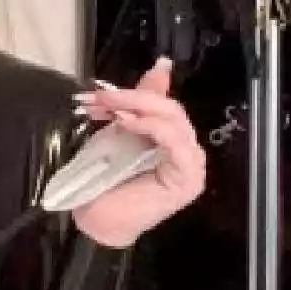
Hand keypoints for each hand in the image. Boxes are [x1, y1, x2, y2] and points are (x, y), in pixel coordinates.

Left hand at [68, 58, 205, 248]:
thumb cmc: (106, 182)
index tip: (98, 92)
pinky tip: (127, 122)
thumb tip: (162, 66)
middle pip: (169, 108)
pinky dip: (150, 126)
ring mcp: (192, 164)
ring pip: (172, 119)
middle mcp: (188, 150)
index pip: (164, 103)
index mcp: (174, 139)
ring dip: (136, 107)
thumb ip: (139, 103)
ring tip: (109, 107)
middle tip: (100, 97)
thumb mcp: (120, 132)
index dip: (133, 92)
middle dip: (131, 96)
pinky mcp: (188, 178)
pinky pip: (174, 141)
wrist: (98, 223)